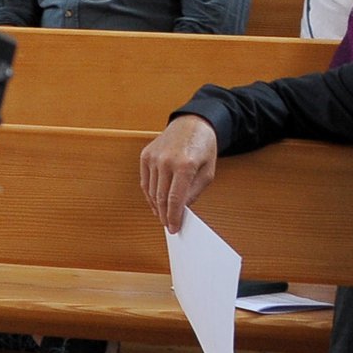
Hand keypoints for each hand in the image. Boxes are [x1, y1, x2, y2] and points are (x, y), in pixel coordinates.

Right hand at [139, 114, 218, 233]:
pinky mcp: (145, 155)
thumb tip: (181, 210)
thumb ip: (194, 192)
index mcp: (184, 165)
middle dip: (164, 215)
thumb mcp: (208, 172)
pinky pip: (145, 181)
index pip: (175, 199)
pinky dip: (149, 194)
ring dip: (156, 206)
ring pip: (150, 191)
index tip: (174, 228)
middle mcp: (165, 161)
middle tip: (168, 226)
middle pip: (160, 198)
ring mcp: (153, 157)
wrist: (192, 123)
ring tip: (163, 215)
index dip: (174, 217)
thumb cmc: (203, 148)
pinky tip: (156, 202)